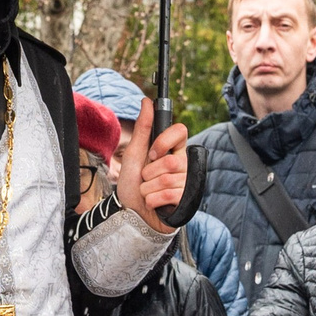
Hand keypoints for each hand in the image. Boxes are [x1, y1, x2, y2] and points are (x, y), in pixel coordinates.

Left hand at [120, 98, 189, 231]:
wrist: (130, 214)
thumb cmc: (132, 184)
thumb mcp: (134, 154)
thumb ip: (142, 128)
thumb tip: (146, 100)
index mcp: (173, 151)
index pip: (181, 131)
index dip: (164, 142)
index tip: (152, 153)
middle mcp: (183, 165)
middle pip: (171, 160)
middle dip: (149, 172)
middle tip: (146, 179)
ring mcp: (186, 184)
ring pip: (167, 179)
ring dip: (148, 188)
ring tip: (148, 192)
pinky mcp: (185, 201)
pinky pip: (168, 194)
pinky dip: (153, 200)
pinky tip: (154, 204)